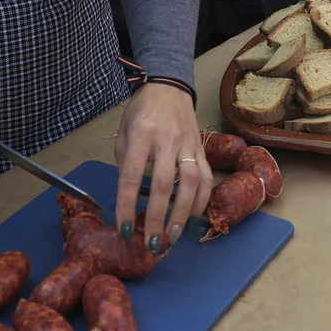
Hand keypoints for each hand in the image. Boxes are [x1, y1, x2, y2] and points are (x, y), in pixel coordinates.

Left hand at [114, 83, 212, 254]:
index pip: (131, 175)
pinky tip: (193, 218)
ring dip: (182, 214)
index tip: (124, 229)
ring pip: (191, 183)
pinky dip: (201, 201)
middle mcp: (167, 139)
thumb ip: (126, 163)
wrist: (168, 87)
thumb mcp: (124, 133)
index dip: (127, 205)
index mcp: (141, 134)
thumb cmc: (141, 112)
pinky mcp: (202, 148)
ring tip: (173, 236)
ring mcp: (188, 144)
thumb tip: (130, 200)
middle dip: (157, 217)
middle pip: (164, 184)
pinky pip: (207, 177)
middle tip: (152, 244)